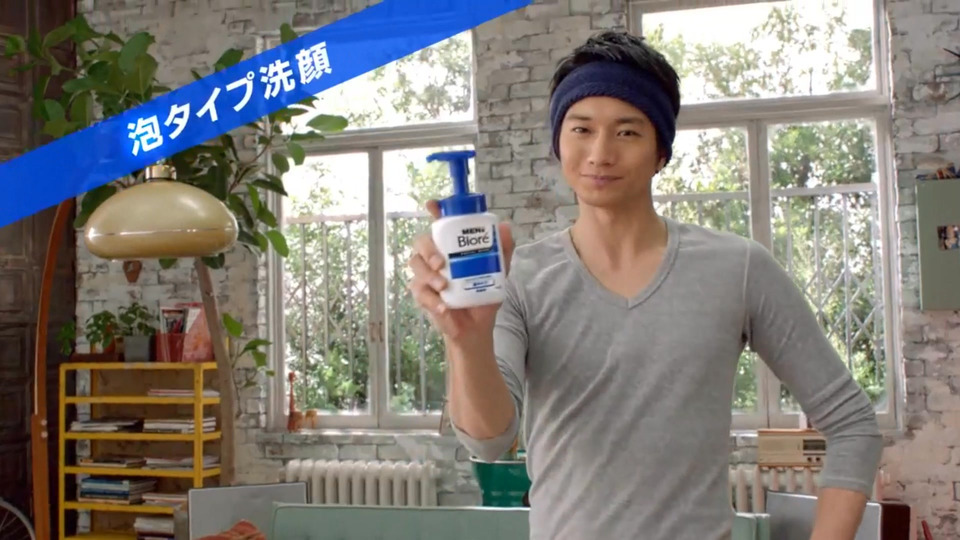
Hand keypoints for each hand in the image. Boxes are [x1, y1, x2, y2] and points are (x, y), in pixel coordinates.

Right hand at [407, 199, 514, 342]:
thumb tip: (506, 227)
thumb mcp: (498, 272)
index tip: (431, 205)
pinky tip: (444, 307)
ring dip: (428, 275)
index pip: (440, 225)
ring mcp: (426, 276)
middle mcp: (435, 257)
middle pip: (420, 243)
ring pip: (415, 265)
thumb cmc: (483, 294)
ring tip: (443, 286)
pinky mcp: (423, 296)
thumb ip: (502, 251)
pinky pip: (419, 293)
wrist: (477, 326)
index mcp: (451, 247)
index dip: (434, 211)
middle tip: (441, 263)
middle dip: (428, 250)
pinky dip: (432, 300)